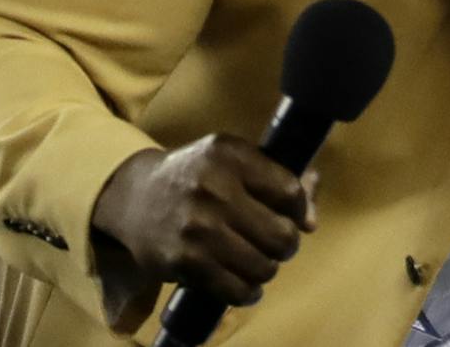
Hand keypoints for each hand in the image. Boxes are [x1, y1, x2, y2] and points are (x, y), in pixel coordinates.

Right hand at [90, 138, 315, 316]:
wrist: (136, 197)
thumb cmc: (198, 174)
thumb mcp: (234, 158)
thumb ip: (278, 179)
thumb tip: (312, 222)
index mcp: (233, 156)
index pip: (290, 192)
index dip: (300, 209)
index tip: (295, 216)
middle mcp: (216, 190)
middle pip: (280, 234)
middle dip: (287, 245)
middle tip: (280, 245)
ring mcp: (198, 229)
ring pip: (261, 265)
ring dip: (268, 269)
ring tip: (262, 263)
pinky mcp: (183, 262)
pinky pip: (233, 288)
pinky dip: (248, 292)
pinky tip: (248, 286)